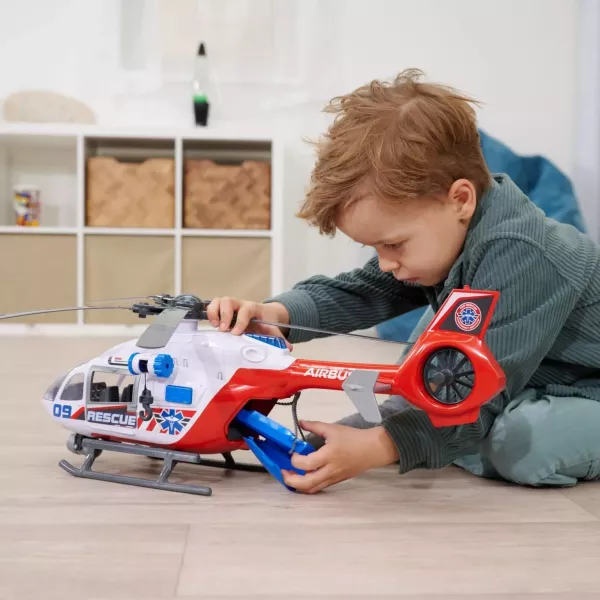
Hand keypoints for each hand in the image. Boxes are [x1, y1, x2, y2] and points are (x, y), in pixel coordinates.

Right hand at [206, 296, 290, 344]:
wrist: (263, 314)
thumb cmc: (265, 323)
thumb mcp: (273, 330)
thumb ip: (279, 339)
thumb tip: (287, 348)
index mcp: (253, 309)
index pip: (246, 310)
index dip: (241, 321)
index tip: (236, 333)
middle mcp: (240, 304)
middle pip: (229, 300)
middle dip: (225, 315)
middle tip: (224, 330)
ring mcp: (230, 305)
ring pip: (219, 300)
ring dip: (214, 312)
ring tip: (216, 326)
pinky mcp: (222, 309)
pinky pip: (212, 305)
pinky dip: (209, 313)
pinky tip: (211, 324)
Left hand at [282, 420, 398, 493]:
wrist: (372, 450)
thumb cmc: (353, 438)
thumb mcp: (332, 429)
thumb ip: (314, 426)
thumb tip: (300, 422)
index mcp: (328, 456)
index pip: (306, 464)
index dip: (295, 460)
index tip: (293, 453)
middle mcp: (329, 470)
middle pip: (306, 484)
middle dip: (291, 480)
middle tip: (284, 471)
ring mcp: (333, 478)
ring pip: (312, 489)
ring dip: (298, 485)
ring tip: (291, 476)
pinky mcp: (336, 481)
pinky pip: (319, 488)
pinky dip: (308, 485)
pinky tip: (304, 477)